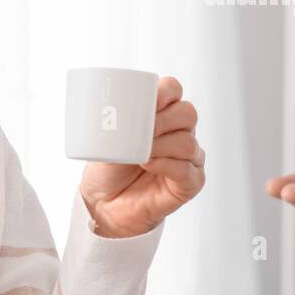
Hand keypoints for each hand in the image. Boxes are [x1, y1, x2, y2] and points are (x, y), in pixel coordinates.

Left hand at [78, 76, 205, 237]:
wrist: (104, 204)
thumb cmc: (108, 169)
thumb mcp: (106, 140)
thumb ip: (118, 124)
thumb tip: (120, 112)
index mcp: (161, 115)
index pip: (173, 90)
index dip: (164, 91)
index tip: (146, 98)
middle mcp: (179, 133)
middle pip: (187, 113)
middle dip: (163, 119)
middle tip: (140, 130)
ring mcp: (188, 158)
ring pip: (187, 142)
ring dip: (162, 145)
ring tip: (139, 152)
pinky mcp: (190, 182)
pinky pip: (186, 169)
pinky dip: (166, 164)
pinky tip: (148, 164)